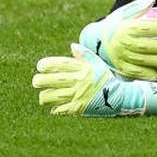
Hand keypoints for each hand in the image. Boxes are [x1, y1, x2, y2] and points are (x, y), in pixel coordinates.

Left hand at [33, 43, 156, 115]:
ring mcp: (75, 96)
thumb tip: (72, 46)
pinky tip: (55, 107)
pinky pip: (58, 110)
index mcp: (79, 68)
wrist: (119, 97)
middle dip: (38, 80)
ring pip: (48, 96)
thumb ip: (84, 54)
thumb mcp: (97, 63)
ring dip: (44, 96)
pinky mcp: (76, 109)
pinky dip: (54, 108)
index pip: (55, 64)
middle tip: (37, 81)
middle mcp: (75, 81)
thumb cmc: (105, 78)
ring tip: (45, 95)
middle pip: (47, 80)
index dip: (44, 65)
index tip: (40, 67)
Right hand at [77, 0, 156, 80]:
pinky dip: (154, 73)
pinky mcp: (125, 70)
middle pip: (156, 47)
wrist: (94, 42)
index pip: (154, 27)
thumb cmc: (114, 26)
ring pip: (153, 62)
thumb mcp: (123, 13)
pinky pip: (144, 74)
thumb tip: (153, 0)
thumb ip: (138, 6)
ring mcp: (126, 58)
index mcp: (129, 28)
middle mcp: (127, 43)